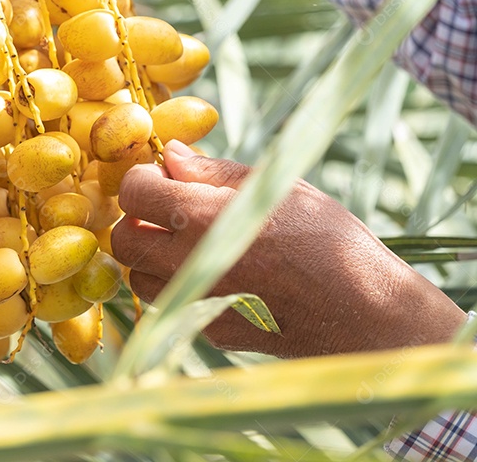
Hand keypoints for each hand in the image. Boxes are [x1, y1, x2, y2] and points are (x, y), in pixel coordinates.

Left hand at [113, 140, 467, 357]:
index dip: (143, 178)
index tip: (164, 177)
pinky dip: (180, 286)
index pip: (132, 191)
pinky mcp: (207, 330)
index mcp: (199, 218)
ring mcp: (194, 303)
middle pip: (122, 239)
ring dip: (152, 257)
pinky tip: (218, 274)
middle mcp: (186, 264)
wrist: (363, 311)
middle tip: (170, 210)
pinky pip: (172, 304)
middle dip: (138, 219)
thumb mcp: (274, 187)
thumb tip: (172, 156)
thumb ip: (213, 171)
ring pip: (139, 277)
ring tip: (193, 243)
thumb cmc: (327, 238)